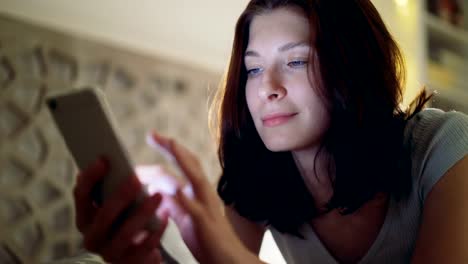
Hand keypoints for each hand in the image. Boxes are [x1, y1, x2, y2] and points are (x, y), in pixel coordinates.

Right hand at [73, 158, 168, 262]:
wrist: (135, 256)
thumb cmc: (125, 221)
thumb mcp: (114, 206)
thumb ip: (110, 188)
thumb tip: (109, 159)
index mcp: (85, 219)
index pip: (81, 196)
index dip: (91, 178)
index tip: (104, 160)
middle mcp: (92, 238)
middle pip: (104, 216)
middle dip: (120, 196)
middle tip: (136, 179)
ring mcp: (110, 253)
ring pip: (125, 233)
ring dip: (142, 213)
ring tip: (158, 196)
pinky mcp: (130, 263)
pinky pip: (144, 248)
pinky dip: (156, 232)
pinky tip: (166, 217)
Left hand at [145, 132, 262, 263]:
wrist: (229, 260)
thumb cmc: (207, 240)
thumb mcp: (185, 219)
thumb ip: (172, 204)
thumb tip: (156, 190)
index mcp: (198, 192)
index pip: (184, 164)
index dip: (170, 149)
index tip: (154, 136)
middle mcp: (204, 194)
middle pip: (190, 164)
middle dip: (173, 148)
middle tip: (154, 134)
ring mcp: (206, 207)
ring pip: (195, 178)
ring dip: (182, 161)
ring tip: (171, 146)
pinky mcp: (205, 223)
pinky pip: (195, 208)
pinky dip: (185, 197)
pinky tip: (176, 189)